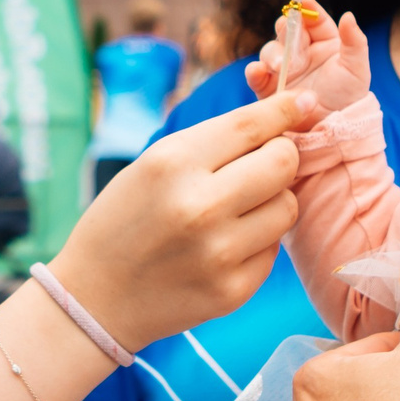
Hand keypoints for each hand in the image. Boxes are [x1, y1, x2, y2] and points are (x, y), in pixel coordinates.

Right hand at [50, 89, 318, 349]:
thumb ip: (213, 143)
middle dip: (282, 155)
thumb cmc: (124, 221)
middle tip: (266, 161)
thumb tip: (282, 118)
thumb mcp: (151, 166)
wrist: (95, 298)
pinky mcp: (233, 290)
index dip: (285, 108)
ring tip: (238, 208)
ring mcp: (219, 253)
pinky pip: (273, 249)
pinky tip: (225, 245)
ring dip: (272, 201)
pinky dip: (258, 240)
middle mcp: (199, 206)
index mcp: (172, 164)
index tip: (303, 102)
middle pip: (283, 163)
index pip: (250, 125)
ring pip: (287, 207)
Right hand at [243, 0, 369, 112]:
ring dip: (273, 54)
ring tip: (280, 67)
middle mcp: (301, 51)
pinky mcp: (269, 87)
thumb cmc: (349, 96)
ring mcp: (283, 68)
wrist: (333, 129)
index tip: (302, 0)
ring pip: (270, 50)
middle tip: (289, 36)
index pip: (313, 18)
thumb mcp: (357, 68)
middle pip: (287, 29)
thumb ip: (355, 42)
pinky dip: (254, 71)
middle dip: (286, 30)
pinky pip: (257, 74)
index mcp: (323, 41)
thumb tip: (348, 15)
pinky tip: (259, 71)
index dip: (307, 8)